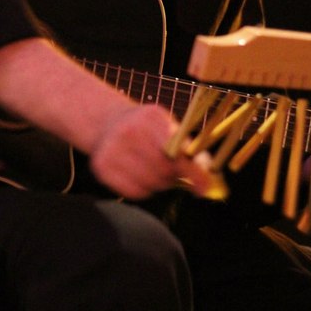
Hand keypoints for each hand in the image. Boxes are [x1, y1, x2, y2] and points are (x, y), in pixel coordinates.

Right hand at [89, 103, 212, 199]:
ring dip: (160, 183)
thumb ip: (189, 149)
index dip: (194, 173)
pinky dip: (143, 189)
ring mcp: (112, 150)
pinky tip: (140, 174)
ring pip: (150, 184)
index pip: (177, 152)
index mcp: (150, 118)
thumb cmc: (146, 128)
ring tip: (155, 170)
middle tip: (175, 173)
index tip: (204, 187)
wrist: (108, 122)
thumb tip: (209, 179)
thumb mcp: (168, 126)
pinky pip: (133, 192)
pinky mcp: (101, 168)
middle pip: (164, 171)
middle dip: (175, 177)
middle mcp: (128, 131)